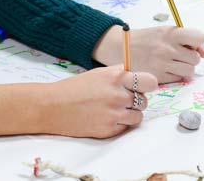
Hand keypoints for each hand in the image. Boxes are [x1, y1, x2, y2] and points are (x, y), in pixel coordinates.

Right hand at [41, 67, 158, 137]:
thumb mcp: (99, 73)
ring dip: (130, 113)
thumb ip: (119, 74)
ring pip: (138, 116)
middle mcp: (119, 95)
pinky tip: (105, 118)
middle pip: (144, 100)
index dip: (147, 85)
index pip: (149, 82)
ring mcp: (115, 114)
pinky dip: (120, 124)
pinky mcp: (110, 130)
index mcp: (117, 77)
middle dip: (136, 100)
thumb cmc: (75, 88)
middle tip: (121, 99)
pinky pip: (126, 127)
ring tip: (113, 110)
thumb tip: (136, 76)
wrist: (53, 106)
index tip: (143, 87)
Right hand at [93, 25, 203, 83]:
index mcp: (171, 33)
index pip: (199, 37)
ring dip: (185, 68)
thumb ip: (187, 40)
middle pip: (196, 58)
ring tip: (173, 63)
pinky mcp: (158, 77)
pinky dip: (175, 76)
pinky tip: (166, 69)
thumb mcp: (165, 32)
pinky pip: (178, 79)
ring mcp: (163, 64)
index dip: (197, 42)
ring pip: (190, 70)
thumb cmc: (147, 39)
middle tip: (178, 54)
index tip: (190, 43)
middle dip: (190, 57)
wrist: (121, 47)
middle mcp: (168, 48)